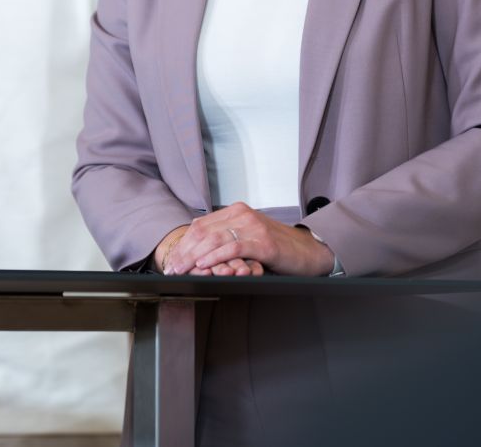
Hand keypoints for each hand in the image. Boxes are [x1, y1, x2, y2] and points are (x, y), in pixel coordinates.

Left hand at [162, 202, 335, 276]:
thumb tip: (197, 251)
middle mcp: (242, 214)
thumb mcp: (248, 237)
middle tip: (172, 268)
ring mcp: (253, 226)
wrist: (308, 251)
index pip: (201, 225)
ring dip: (194, 256)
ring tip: (182, 269)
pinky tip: (204, 266)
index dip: (183, 243)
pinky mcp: (263, 242)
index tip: (172, 259)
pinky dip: (215, 256)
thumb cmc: (277, 247)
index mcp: (236, 211)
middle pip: (203, 231)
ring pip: (214, 239)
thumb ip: (226, 237)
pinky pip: (233, 247)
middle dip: (184, 252)